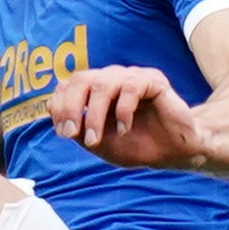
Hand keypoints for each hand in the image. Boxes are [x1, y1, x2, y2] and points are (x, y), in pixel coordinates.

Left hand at [49, 66, 207, 168]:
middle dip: (71, 107)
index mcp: (96, 91)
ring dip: (94, 115)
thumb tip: (53, 113)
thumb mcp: (100, 144)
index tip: (63, 133)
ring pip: (102, 84)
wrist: (174, 152)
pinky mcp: (153, 80)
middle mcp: (112, 79)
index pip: (69, 86)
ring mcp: (132, 77)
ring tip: (95, 139)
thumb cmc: (137, 146)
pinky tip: (125, 129)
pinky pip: (131, 88)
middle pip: (81, 79)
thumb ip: (78, 128)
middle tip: (71, 133)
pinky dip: (122, 112)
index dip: (61, 105)